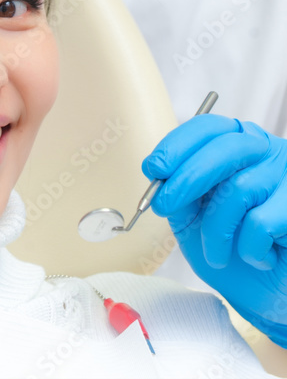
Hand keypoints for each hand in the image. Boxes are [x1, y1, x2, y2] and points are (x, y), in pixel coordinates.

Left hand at [142, 115, 286, 346]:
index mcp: (239, 143)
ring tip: (216, 256)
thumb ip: (180, 193)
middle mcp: (267, 151)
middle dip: (186, 178)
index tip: (152, 168)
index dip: (178, 145)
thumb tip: (158, 174)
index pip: (208, 128)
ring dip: (215, 231)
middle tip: (161, 207)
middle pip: (225, 148)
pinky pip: (261, 223)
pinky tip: (259, 258)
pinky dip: (248, 248)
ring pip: (239, 189)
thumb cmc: (233, 249)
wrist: (269, 293)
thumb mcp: (195, 218)